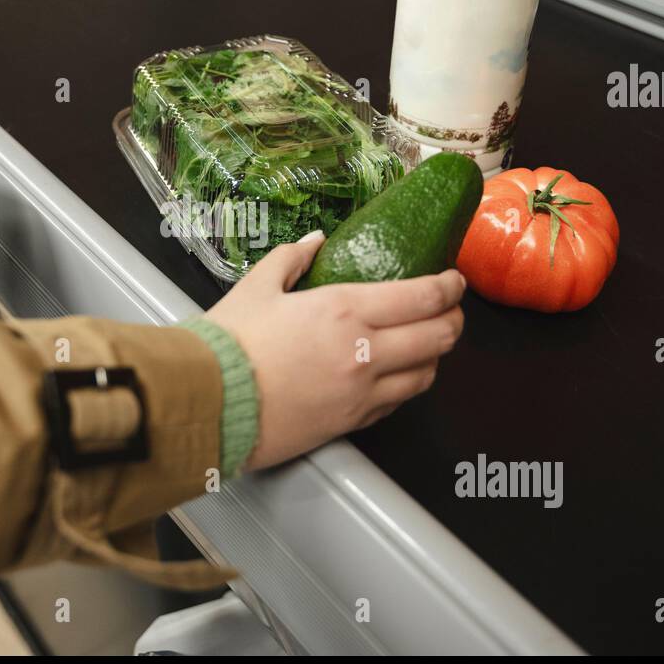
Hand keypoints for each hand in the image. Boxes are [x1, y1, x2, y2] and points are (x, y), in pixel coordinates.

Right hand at [205, 232, 466, 470]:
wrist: (208, 402)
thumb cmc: (229, 341)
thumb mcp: (258, 285)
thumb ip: (293, 257)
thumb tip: (318, 240)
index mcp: (345, 309)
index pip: (423, 296)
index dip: (450, 287)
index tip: (454, 279)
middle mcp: (365, 351)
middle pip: (439, 337)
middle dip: (454, 319)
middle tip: (451, 310)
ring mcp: (362, 392)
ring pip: (426, 374)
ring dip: (435, 356)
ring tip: (427, 343)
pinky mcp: (351, 423)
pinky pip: (397, 403)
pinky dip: (406, 385)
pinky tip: (395, 374)